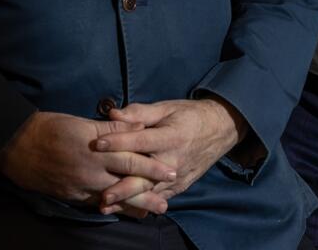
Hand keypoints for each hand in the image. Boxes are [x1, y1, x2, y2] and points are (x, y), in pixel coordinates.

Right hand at [0, 111, 176, 216]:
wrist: (16, 145)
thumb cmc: (51, 127)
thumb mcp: (83, 122)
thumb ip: (113, 127)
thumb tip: (138, 127)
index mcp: (96, 150)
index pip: (132, 160)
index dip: (153, 167)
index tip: (172, 172)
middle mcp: (90, 172)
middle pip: (126, 185)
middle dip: (148, 195)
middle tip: (166, 204)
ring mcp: (80, 187)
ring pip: (112, 199)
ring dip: (131, 206)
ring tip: (149, 212)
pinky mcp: (70, 195)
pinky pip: (94, 204)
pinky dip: (110, 208)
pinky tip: (119, 211)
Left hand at [93, 97, 248, 213]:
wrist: (221, 129)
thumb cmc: (190, 115)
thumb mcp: (167, 108)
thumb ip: (140, 112)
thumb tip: (113, 113)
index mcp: (172, 136)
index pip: (141, 141)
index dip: (119, 141)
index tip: (97, 143)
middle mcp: (175, 159)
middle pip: (146, 175)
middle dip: (123, 186)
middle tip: (102, 193)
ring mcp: (179, 175)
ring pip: (150, 190)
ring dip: (128, 200)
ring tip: (107, 206)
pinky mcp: (180, 185)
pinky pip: (160, 197)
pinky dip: (142, 204)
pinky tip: (125, 209)